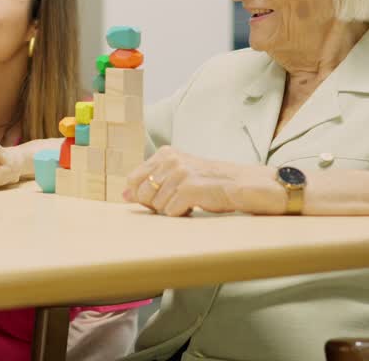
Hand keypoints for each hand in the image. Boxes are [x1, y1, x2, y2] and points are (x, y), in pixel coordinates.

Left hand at [124, 146, 284, 216]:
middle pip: (142, 194)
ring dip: (171, 209)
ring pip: (156, 205)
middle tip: (178, 201)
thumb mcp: (180, 174)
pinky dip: (181, 214)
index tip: (156, 199)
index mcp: (165, 153)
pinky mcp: (189, 188)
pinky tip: (195, 206)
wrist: (244, 185)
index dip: (141, 194)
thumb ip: (152, 181)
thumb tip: (124, 195)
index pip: (133, 178)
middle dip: (156, 204)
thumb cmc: (211, 182)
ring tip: (189, 202)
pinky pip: (170, 211)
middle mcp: (170, 160)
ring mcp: (179, 173)